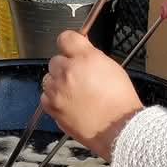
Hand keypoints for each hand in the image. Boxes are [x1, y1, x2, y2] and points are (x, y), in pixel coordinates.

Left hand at [41, 31, 143, 160]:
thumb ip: (93, 57)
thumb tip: (83, 51)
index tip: (71, 48)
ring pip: (48, 78)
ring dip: (58, 83)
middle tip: (78, 77)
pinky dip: (54, 99)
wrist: (119, 128)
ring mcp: (58, 90)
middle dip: (65, 66)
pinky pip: (45, 97)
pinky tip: (69, 103)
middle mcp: (68, 71)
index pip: (66, 38)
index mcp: (85, 58)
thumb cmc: (120, 102)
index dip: (69, 43)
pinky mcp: (52, 107)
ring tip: (74, 93)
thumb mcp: (112, 68)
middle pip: (55, 60)